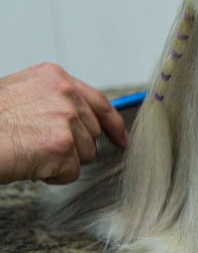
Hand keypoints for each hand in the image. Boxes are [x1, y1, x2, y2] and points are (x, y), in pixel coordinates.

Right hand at [0, 63, 126, 183]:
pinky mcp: (61, 145)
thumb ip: (53, 101)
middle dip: (72, 146)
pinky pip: (70, 172)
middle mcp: (65, 93)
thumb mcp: (21, 95)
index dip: (113, 124)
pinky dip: (51, 175)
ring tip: (29, 152)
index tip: (121, 139)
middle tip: (37, 146)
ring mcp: (65, 118)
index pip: (99, 101)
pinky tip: (29, 163)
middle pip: (93, 133)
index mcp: (55, 77)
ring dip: (60, 161)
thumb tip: (82, 120)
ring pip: (84, 154)